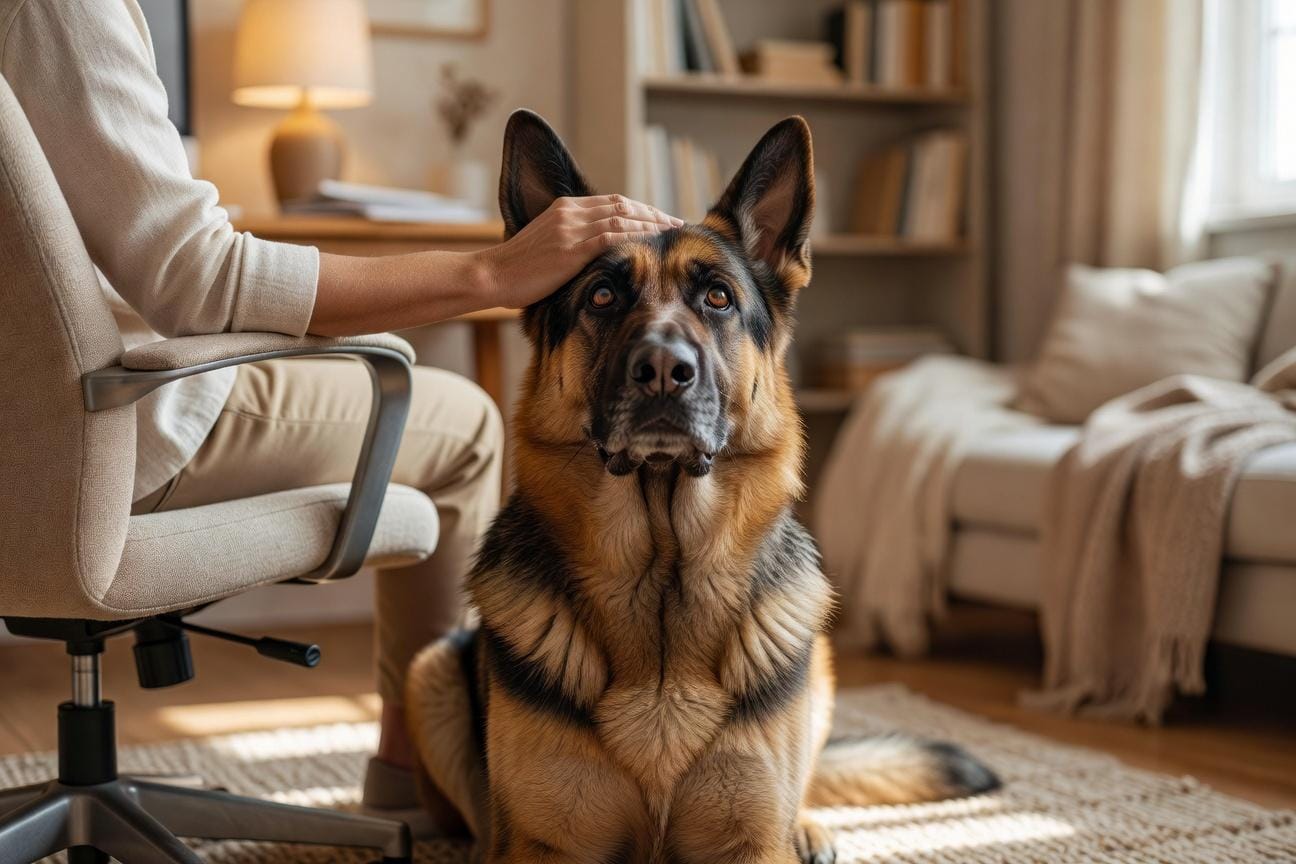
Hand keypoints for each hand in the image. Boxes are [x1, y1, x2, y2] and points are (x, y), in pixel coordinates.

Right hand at [478, 195, 682, 308]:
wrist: (492, 275)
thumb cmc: (517, 269)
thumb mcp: (547, 245)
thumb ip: (572, 241)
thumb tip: (598, 254)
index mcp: (564, 207)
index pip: (612, 202)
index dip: (640, 209)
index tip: (660, 218)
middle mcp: (570, 212)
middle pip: (622, 205)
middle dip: (652, 213)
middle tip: (676, 223)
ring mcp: (570, 228)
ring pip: (621, 218)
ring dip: (651, 223)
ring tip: (673, 231)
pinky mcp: (571, 248)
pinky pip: (611, 237)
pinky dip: (635, 236)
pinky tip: (653, 242)